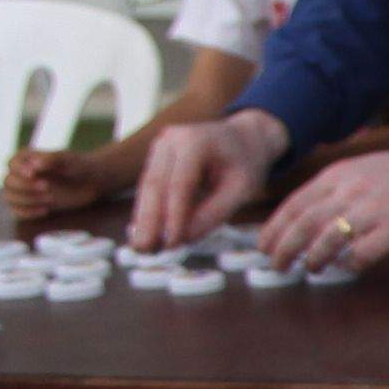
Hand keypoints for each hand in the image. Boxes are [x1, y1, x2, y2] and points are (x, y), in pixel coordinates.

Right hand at [0, 128, 139, 223]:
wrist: (91, 182)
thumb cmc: (78, 166)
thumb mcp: (67, 159)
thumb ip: (50, 159)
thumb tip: (34, 166)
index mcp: (27, 158)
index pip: (12, 163)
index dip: (19, 170)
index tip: (33, 174)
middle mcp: (22, 174)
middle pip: (8, 182)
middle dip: (25, 187)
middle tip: (47, 187)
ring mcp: (25, 190)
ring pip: (10, 197)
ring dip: (26, 200)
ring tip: (49, 199)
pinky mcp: (31, 204)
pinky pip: (17, 212)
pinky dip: (27, 213)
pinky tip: (45, 210)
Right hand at [129, 109, 287, 253]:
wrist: (243, 138)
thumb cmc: (246, 164)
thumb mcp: (242, 190)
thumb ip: (215, 213)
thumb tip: (184, 238)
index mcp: (196, 140)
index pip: (181, 183)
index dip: (174, 215)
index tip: (171, 243)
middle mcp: (172, 139)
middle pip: (156, 184)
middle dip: (150, 220)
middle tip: (144, 250)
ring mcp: (161, 146)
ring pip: (148, 186)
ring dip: (144, 218)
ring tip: (143, 247)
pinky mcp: (157, 157)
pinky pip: (150, 186)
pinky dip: (149, 210)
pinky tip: (146, 233)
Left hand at [254, 138, 388, 275]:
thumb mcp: (359, 168)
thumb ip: (332, 189)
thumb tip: (305, 218)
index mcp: (338, 176)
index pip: (295, 205)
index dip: (275, 228)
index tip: (264, 246)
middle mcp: (350, 192)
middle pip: (304, 225)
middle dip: (284, 249)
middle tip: (276, 265)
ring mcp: (373, 211)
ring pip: (328, 241)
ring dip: (313, 259)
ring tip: (310, 268)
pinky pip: (363, 254)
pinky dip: (350, 264)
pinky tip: (348, 267)